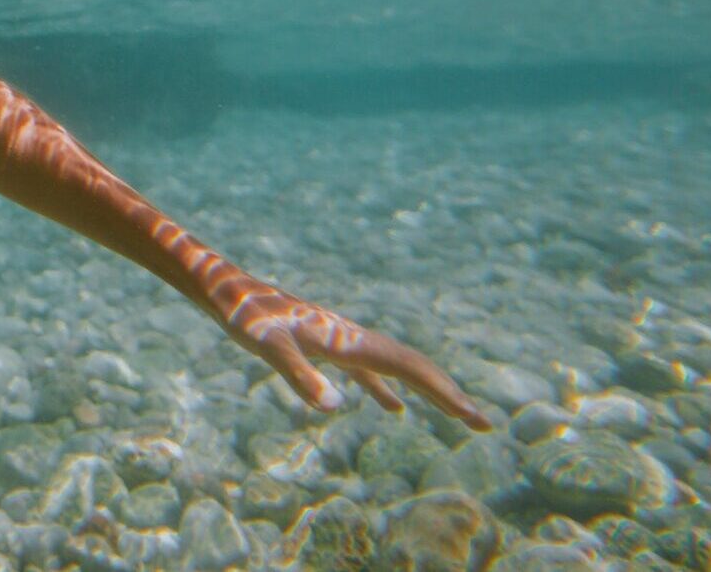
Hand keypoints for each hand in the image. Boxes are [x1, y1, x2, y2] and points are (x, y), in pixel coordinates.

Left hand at [216, 278, 491, 429]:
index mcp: (349, 340)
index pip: (409, 368)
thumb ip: (299, 376)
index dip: (443, 393)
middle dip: (448, 395)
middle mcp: (353, 338)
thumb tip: (336, 407)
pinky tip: (392, 408)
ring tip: (456, 414)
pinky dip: (387, 389)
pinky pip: (368, 371)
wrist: (227, 288)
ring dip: (426, 391)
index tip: (475, 417)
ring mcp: (342, 341)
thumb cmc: (245, 316)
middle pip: (413, 366)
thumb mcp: (268, 347)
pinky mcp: (325, 345)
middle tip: (484, 423)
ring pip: (395, 368)